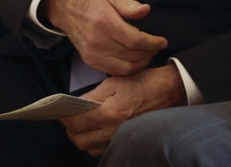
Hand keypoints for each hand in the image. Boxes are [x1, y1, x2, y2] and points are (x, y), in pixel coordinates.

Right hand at [44, 0, 166, 75]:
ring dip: (141, 63)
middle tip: (157, 46)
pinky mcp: (89, 61)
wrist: (66, 8)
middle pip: (131, 56)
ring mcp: (92, 53)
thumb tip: (145, 10)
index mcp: (104, 22)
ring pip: (124, 68)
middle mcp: (97, 41)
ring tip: (148, 53)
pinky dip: (128, 69)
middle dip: (149, 53)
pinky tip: (134, 59)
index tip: (162, 41)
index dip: (152, 43)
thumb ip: (129, 5)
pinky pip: (114, 71)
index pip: (134, 40)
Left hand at [60, 64, 185, 156]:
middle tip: (69, 117)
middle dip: (70, 129)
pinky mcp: (126, 141)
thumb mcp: (115, 81)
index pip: (76, 122)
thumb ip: (93, 95)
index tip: (60, 110)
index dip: (64, 117)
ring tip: (80, 124)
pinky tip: (94, 130)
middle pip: (79, 140)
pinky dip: (93, 143)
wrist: (170, 91)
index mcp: (110, 111)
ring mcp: (120, 138)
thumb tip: (75, 105)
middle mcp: (114, 130)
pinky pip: (102, 149)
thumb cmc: (142, 82)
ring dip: (80, 137)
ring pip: (89, 148)